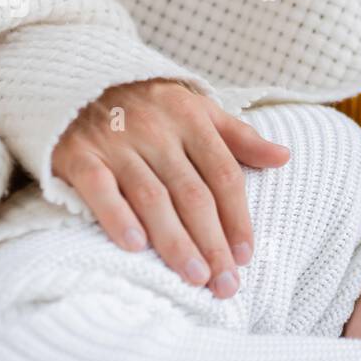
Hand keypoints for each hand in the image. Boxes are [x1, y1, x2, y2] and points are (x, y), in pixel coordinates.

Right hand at [51, 79, 289, 296]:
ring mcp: (117, 143)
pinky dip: (117, 217)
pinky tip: (135, 246)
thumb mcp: (197, 109)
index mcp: (191, 120)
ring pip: (153, 198)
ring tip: (194, 277)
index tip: (246, 256)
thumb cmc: (148, 104)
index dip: (237, 218)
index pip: (223, 176)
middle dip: (213, 243)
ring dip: (176, 241)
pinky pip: (100, 188)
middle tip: (225, 284)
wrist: (76, 77)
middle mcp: (157, 131)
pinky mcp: (78, 154)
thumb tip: (284, 157)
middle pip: (193, 194)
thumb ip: (239, 137)